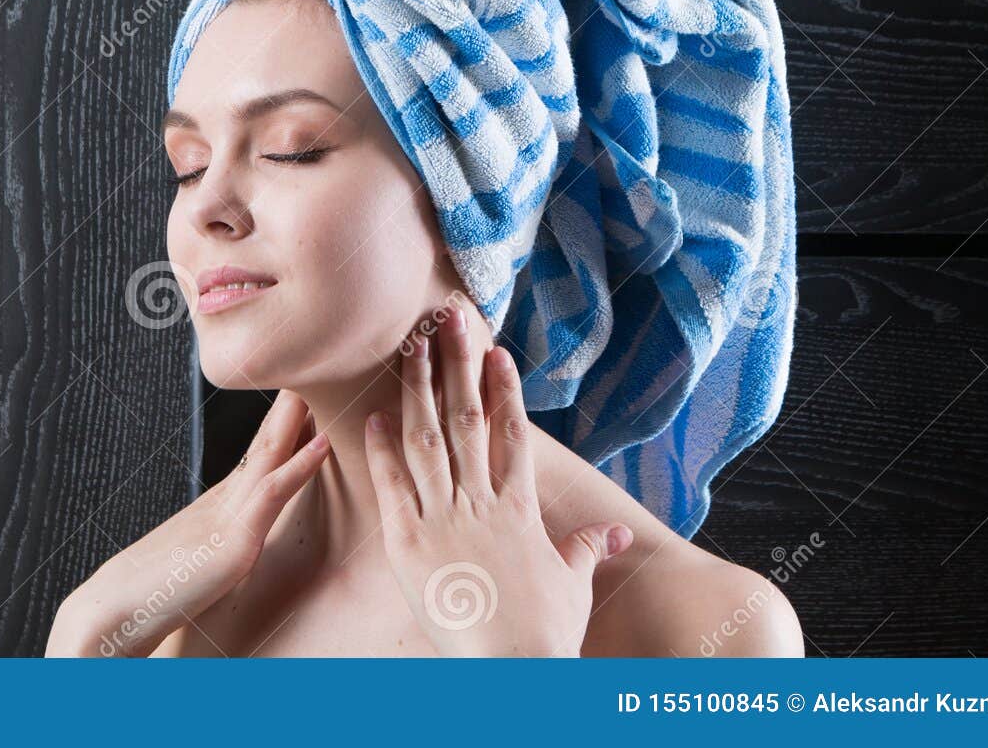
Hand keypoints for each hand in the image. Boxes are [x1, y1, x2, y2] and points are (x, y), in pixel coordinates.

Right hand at [46, 389, 328, 656]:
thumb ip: (219, 548)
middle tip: (323, 362)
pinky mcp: (235, 537)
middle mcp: (227, 498)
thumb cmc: (152, 593)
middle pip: (269, 437)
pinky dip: (300, 466)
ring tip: (329, 380)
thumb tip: (231, 549)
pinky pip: (273, 492)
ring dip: (303, 415)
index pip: (264, 450)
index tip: (316, 392)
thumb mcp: (198, 560)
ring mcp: (231, 513)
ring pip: (273, 450)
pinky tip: (323, 444)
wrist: (114, 610)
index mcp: (221, 503)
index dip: (289, 421)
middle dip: (298, 403)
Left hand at [363, 305, 632, 656]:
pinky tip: (374, 415)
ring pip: (427, 440)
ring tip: (410, 349)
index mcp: (519, 506)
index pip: (511, 432)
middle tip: (447, 320)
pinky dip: (381, 450)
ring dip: (417, 390)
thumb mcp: (572, 582)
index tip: (494, 349)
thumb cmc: (546, 631)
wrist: (513, 667)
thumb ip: (586, 549)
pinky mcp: (409, 543)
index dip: (502, 387)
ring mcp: (443, 518)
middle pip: (467, 418)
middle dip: (456, 364)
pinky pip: (392, 486)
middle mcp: (480, 501)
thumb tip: (613, 533)